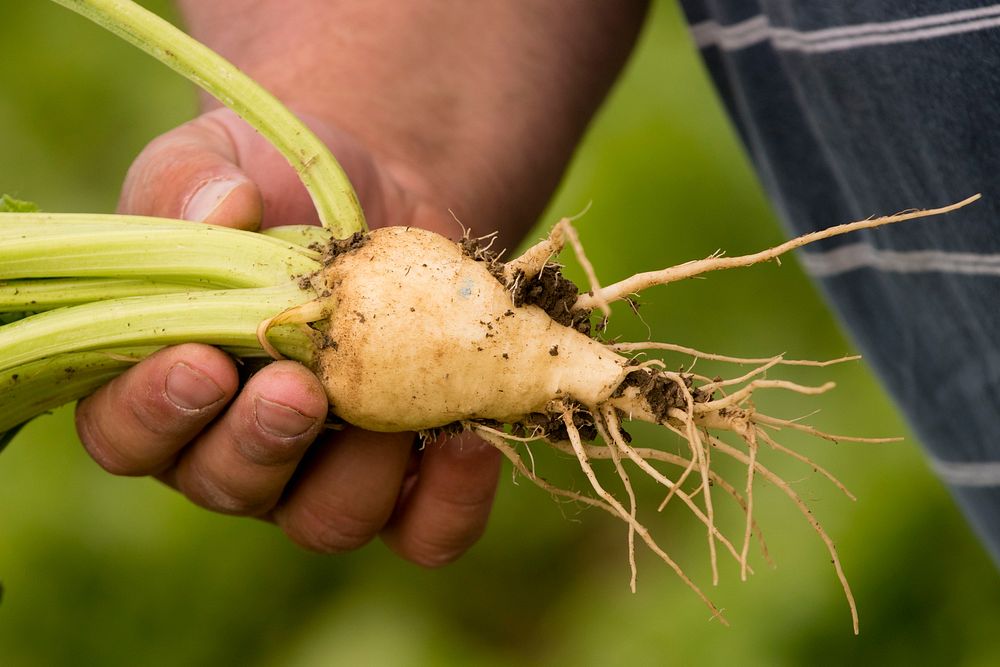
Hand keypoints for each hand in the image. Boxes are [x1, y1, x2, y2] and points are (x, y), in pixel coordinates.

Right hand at [75, 108, 501, 565]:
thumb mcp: (222, 159)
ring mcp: (326, 471)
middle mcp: (238, 444)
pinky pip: (425, 530)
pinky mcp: (408, 478)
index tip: (202, 362)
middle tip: (299, 389)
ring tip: (393, 408)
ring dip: (357, 477)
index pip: (127, 433)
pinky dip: (450, 502)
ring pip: (328, 520)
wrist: (381, 195)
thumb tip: (222, 211)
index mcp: (167, 382)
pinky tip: (470, 440)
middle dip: (261, 445)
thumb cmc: (279, 184)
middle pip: (229, 486)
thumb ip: (192, 181)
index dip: (153, 412)